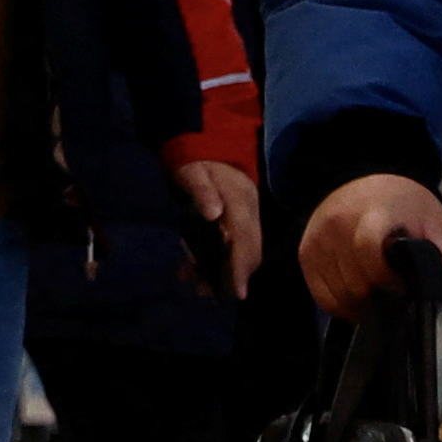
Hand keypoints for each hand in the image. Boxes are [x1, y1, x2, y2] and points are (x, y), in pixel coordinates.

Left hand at [175, 158, 263, 295]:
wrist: (209, 149)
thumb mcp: (194, 171)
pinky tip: (192, 268)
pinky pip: (232, 247)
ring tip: (194, 282)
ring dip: (220, 271)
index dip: (241, 268)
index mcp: (240, 203)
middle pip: (248, 253)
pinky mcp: (237, 223)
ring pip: (240, 253)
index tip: (237, 292)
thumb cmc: (197, 161)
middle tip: (204, 291)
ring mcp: (245, 219)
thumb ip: (201, 191)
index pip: (245, 240)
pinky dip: (216, 261)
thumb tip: (213, 215)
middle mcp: (248, 215)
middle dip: (231, 276)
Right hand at [301, 173, 441, 316]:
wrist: (366, 181)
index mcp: (372, 213)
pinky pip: (322, 298)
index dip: (387, 278)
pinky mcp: (305, 254)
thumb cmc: (403, 205)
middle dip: (378, 296)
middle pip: (354, 284)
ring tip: (376, 291)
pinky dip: (341, 303)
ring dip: (360, 303)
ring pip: (338, 296)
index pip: (367, 249)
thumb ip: (438, 256)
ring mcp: (318, 241)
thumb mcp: (435, 222)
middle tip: (392, 290)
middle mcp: (337, 225)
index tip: (401, 285)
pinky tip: (358, 295)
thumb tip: (431, 291)